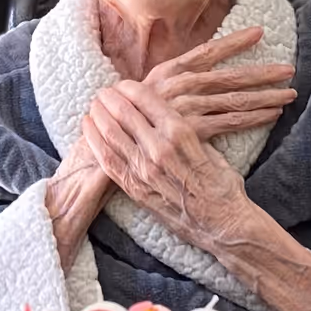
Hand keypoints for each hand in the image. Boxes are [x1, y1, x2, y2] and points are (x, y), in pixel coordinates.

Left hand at [81, 80, 247, 248]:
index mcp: (181, 132)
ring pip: (112, 135)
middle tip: (102, 92)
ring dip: (98, 116)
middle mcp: (159, 148)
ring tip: (92, 107)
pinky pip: (109, 162)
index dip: (129, 88)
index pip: (146, 99)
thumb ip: (187, 132)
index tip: (122, 84)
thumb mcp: (210, 147)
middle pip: (124, 114)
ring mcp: (145, 171)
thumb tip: (168, 116)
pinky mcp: (137, 190)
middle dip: (109, 99)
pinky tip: (88, 130)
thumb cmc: (222, 186)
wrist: (223, 225)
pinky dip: (95, 143)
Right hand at [142, 25, 294, 140]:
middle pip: (228, 77)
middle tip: (288, 69)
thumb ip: (170, 83)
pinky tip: (272, 115)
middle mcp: (177, 86)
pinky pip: (228, 123)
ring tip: (290, 93)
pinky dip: (253, 118)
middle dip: (260, 72)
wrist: (106, 145)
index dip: (233, 42)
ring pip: (234, 100)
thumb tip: (196, 74)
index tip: (259, 32)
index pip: (206, 52)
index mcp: (166, 72)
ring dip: (265, 96)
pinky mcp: (189, 132)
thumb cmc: (127, 119)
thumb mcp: (145, 92)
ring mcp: (184, 109)